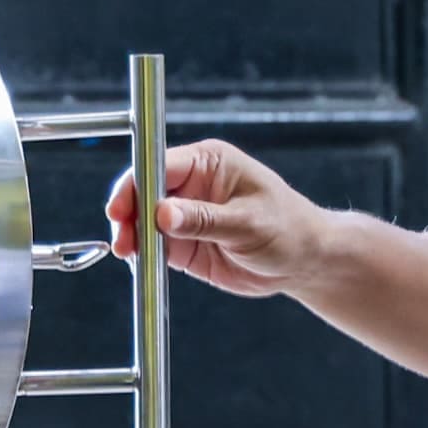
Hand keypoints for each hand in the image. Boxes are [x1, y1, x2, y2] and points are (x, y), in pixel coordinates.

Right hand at [108, 140, 335, 297]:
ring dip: (133, 237)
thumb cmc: (288, 228)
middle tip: (124, 240)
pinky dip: (145, 256)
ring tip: (130, 255)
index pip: (158, 165)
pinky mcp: (184, 244)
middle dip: (128, 214)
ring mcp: (185, 215)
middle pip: (143, 192)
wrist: (304, 261)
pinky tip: (142, 265)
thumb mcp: (247, 222)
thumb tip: (163, 214)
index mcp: (208, 163)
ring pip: (144, 222)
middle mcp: (191, 185)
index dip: (135, 185)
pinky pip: (155, 247)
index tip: (122, 208)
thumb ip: (203, 219)